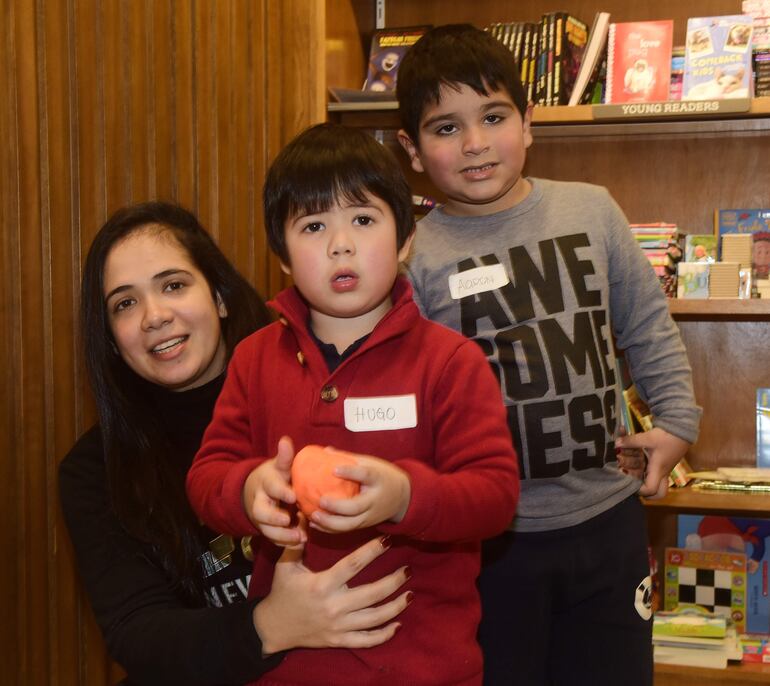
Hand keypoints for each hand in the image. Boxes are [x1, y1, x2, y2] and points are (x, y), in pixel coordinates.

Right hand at [242, 436, 304, 545]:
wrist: (257, 491)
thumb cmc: (275, 477)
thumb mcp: (279, 466)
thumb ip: (284, 457)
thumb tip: (286, 440)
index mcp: (266, 483)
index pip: (271, 486)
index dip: (281, 491)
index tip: (293, 495)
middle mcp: (261, 501)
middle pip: (261, 512)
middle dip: (274, 518)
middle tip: (288, 520)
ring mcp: (262, 518)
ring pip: (266, 529)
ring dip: (282, 535)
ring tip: (300, 537)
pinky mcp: (266, 529)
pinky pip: (273, 539)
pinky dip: (285, 543)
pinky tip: (300, 543)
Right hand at [253, 535, 410, 653]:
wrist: (273, 628)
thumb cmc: (282, 592)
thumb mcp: (285, 565)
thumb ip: (297, 542)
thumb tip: (302, 514)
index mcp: (322, 585)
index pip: (353, 565)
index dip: (372, 551)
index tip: (388, 540)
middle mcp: (334, 606)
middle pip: (372, 594)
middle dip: (394, 581)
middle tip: (409, 570)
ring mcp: (338, 626)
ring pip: (374, 618)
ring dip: (396, 607)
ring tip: (410, 593)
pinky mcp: (339, 641)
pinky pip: (366, 640)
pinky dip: (384, 634)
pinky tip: (398, 624)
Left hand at [309, 454, 410, 532]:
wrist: (403, 497)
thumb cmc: (383, 476)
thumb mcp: (372, 464)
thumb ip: (349, 458)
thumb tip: (325, 451)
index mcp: (378, 479)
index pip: (365, 475)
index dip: (350, 472)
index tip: (334, 469)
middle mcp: (374, 500)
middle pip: (356, 507)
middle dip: (337, 506)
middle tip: (321, 500)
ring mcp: (369, 516)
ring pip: (349, 525)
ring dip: (329, 523)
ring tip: (313, 516)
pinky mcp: (364, 526)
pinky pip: (346, 530)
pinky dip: (329, 529)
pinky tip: (315, 524)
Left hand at [615, 427, 689, 498]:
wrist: (682, 429)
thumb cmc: (667, 436)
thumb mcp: (647, 438)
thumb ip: (631, 441)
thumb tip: (616, 443)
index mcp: (658, 470)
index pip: (651, 489)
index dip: (640, 491)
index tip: (630, 483)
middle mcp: (662, 472)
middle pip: (659, 493)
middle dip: (647, 494)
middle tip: (635, 486)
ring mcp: (665, 469)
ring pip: (659, 484)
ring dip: (646, 482)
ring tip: (633, 475)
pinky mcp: (665, 463)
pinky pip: (657, 474)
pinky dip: (647, 473)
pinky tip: (639, 465)